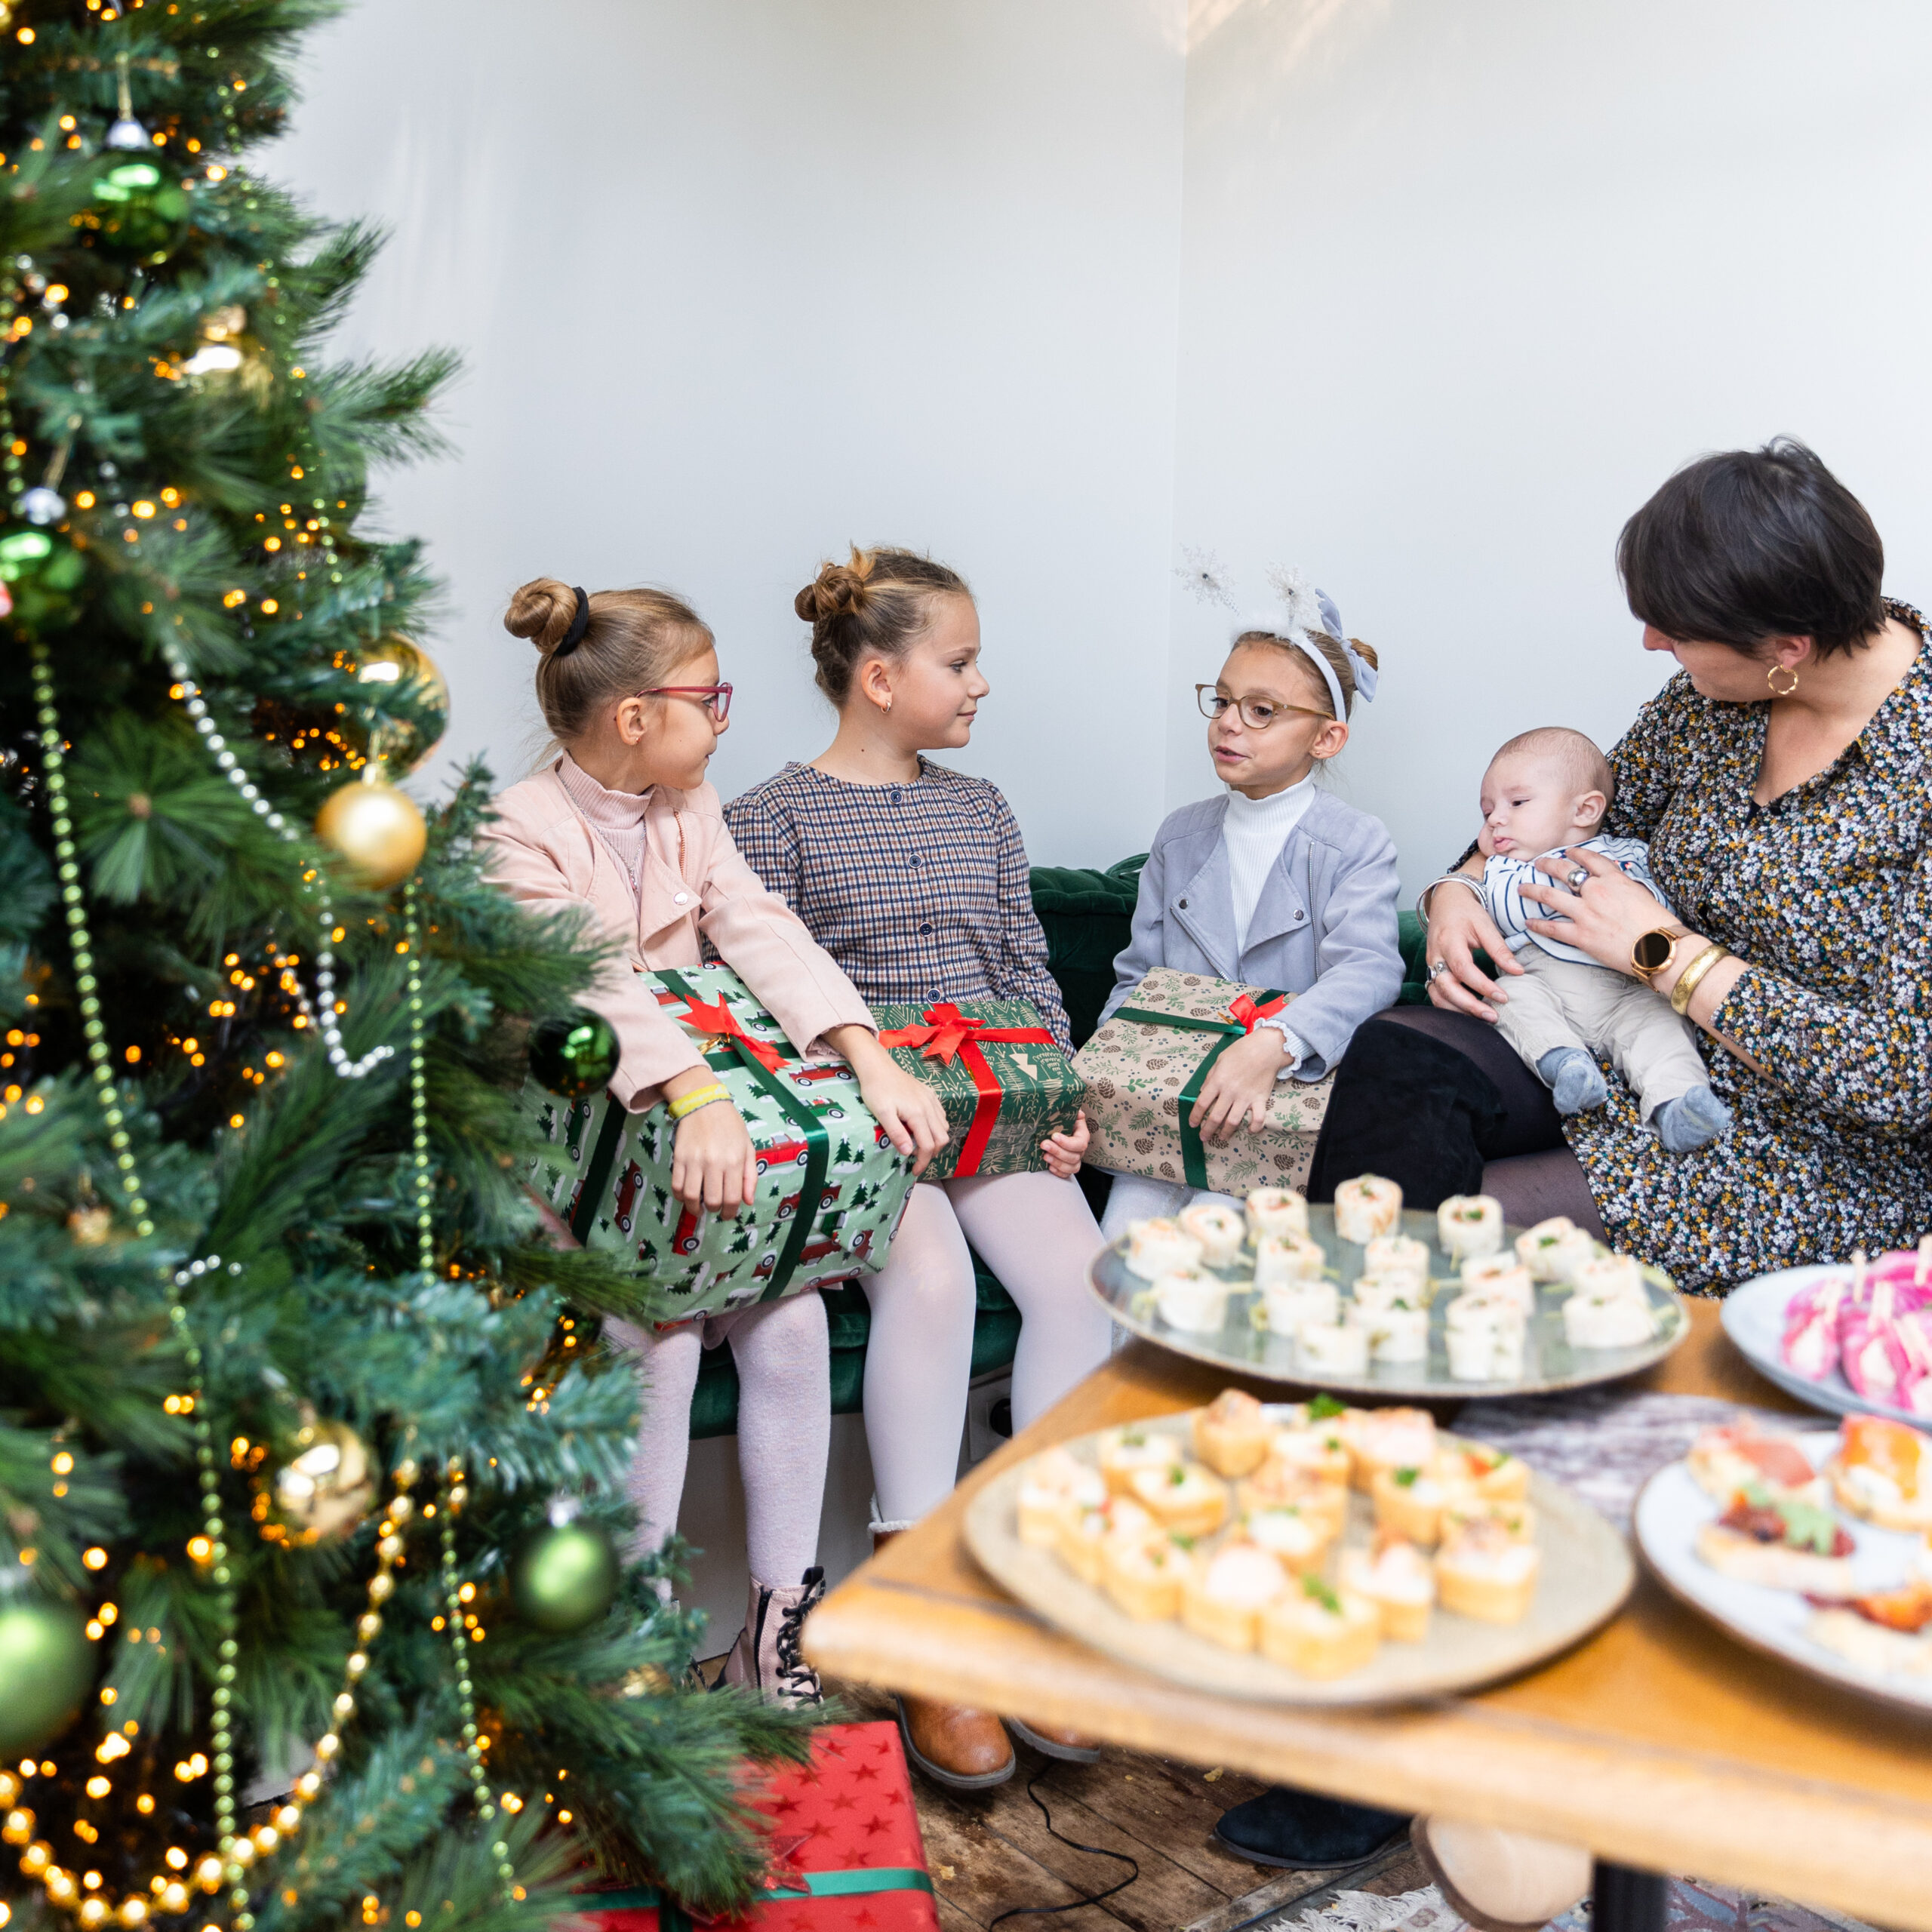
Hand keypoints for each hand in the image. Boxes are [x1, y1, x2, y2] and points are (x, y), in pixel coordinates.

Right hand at [669, 1095, 758, 1215]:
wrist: (704, 1104)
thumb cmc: (730, 1126)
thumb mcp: (748, 1148)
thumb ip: (750, 1176)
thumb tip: (748, 1202)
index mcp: (734, 1161)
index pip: (732, 1198)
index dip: (730, 1212)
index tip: (728, 1215)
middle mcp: (714, 1163)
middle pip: (712, 1201)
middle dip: (714, 1210)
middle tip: (715, 1207)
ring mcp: (694, 1161)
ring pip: (691, 1197)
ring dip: (695, 1208)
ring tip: (699, 1207)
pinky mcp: (678, 1158)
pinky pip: (676, 1186)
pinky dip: (681, 1197)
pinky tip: (687, 1196)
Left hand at [858, 1060, 948, 1173]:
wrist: (878, 1066)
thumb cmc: (876, 1089)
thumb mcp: (882, 1113)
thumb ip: (896, 1133)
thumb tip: (908, 1153)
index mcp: (918, 1114)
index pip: (928, 1145)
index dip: (923, 1162)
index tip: (914, 1171)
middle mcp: (929, 1107)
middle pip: (941, 1138)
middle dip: (931, 1153)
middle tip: (916, 1159)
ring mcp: (931, 1099)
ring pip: (943, 1127)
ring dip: (935, 1140)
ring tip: (918, 1144)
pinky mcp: (929, 1093)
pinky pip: (941, 1114)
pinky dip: (936, 1126)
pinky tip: (922, 1128)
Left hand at [1041, 1110, 1088, 1177]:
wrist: (1056, 1129)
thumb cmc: (1063, 1121)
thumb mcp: (1068, 1114)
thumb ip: (1073, 1112)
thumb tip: (1079, 1113)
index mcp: (1082, 1136)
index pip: (1080, 1143)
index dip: (1067, 1142)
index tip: (1054, 1136)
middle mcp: (1080, 1150)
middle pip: (1074, 1156)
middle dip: (1058, 1152)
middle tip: (1044, 1144)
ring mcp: (1074, 1160)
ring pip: (1072, 1167)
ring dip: (1057, 1163)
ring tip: (1045, 1156)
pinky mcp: (1067, 1167)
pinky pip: (1066, 1175)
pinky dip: (1058, 1172)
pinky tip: (1049, 1167)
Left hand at [1189, 1028, 1289, 1142]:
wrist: (1266, 1048)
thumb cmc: (1241, 1051)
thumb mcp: (1219, 1060)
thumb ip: (1210, 1077)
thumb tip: (1203, 1092)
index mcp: (1217, 1081)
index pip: (1201, 1104)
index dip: (1195, 1116)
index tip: (1192, 1124)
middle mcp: (1230, 1092)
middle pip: (1215, 1117)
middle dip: (1207, 1130)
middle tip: (1204, 1137)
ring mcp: (1246, 1097)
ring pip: (1233, 1122)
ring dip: (1226, 1133)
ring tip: (1222, 1138)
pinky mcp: (1261, 1099)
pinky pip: (1258, 1118)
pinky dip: (1255, 1127)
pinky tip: (1250, 1131)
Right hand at [1425, 876, 1521, 1020]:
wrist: (1445, 901)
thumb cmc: (1465, 912)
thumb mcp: (1485, 925)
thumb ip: (1500, 949)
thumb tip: (1517, 971)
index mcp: (1449, 941)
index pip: (1464, 969)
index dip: (1482, 986)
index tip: (1503, 997)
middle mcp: (1435, 956)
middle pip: (1446, 987)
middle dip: (1469, 1005)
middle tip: (1493, 1016)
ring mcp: (1431, 965)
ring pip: (1437, 995)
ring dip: (1458, 1010)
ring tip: (1483, 1018)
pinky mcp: (1431, 971)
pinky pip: (1436, 994)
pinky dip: (1450, 1006)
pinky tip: (1468, 1012)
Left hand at [1520, 847, 1666, 975]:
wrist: (1660, 948)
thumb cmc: (1657, 923)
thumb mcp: (1642, 894)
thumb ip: (1623, 886)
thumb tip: (1614, 884)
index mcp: (1614, 879)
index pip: (1590, 859)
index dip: (1575, 854)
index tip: (1567, 852)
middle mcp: (1596, 891)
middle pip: (1563, 871)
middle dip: (1547, 865)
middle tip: (1537, 864)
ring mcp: (1585, 913)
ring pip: (1549, 896)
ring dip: (1532, 890)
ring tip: (1522, 888)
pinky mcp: (1580, 935)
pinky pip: (1552, 928)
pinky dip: (1537, 924)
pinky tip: (1528, 922)